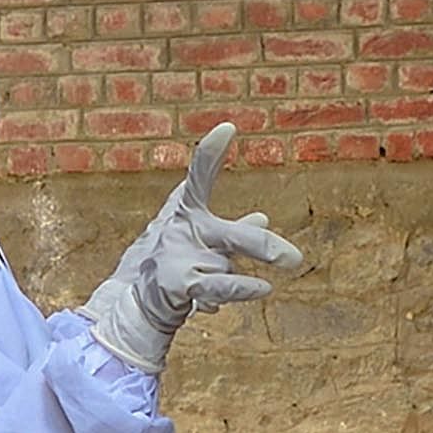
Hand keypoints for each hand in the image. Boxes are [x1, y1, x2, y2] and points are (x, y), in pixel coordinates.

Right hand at [81, 123, 303, 370]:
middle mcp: (180, 230)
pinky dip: (242, 287)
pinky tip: (263, 288)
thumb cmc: (171, 270)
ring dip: (236, 279)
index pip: (198, 177)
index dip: (210, 152)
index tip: (228, 127)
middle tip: (296, 260)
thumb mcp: (202, 244)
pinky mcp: (177, 284)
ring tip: (262, 280)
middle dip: (262, 247)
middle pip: (232, 235)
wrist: (136, 305)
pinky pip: (221, 286)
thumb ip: (233, 231)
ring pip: (227, 264)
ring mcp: (177, 256)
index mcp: (186, 214)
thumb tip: (263, 218)